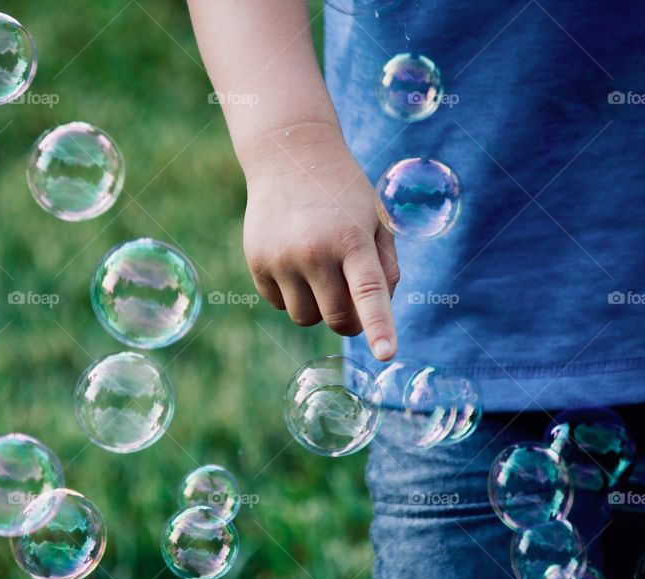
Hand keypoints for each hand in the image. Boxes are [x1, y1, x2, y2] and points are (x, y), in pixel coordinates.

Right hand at [240, 122, 399, 359]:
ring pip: (305, 318)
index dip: (378, 326)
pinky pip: (279, 303)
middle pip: (336, 319)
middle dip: (350, 321)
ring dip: (318, 308)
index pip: (368, 292)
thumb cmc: (344, 194)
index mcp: (352, 239)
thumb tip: (374, 315)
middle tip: (355, 306)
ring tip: (321, 272)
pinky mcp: (257, 262)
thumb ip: (385, 268)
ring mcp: (281, 258)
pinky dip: (292, 294)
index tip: (387, 354)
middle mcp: (314, 251)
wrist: (290, 157)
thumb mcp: (377, 220)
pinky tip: (295, 262)